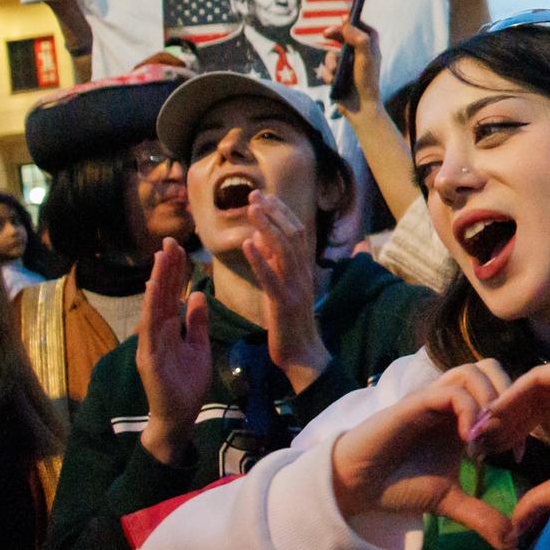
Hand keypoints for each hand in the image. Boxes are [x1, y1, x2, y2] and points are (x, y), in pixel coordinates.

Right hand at [135, 238, 209, 466]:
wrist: (179, 417)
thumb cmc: (186, 384)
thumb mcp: (198, 346)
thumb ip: (196, 322)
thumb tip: (198, 294)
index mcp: (167, 328)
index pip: (170, 294)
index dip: (173, 272)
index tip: (179, 248)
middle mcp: (155, 332)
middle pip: (160, 294)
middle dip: (165, 268)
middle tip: (170, 241)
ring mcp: (149, 344)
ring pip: (153, 306)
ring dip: (157, 281)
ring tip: (162, 257)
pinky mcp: (148, 358)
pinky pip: (149, 330)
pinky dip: (151, 309)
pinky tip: (154, 291)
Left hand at [240, 192, 329, 392]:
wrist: (302, 354)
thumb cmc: (290, 322)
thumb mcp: (283, 287)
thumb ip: (275, 263)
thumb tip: (260, 238)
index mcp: (303, 269)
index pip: (296, 231)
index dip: (280, 212)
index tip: (263, 196)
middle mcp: (303, 273)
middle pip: (292, 234)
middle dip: (273, 212)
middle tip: (254, 195)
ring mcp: (296, 287)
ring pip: (284, 250)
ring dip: (267, 227)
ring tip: (252, 209)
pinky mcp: (284, 303)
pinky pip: (271, 278)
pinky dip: (260, 259)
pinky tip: (247, 244)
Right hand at [320, 16, 382, 117]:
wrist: (360, 107)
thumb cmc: (367, 81)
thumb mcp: (366, 57)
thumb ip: (358, 38)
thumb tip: (345, 22)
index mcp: (370, 47)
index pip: (362, 28)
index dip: (352, 22)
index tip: (342, 18)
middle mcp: (360, 54)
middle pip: (344, 37)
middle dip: (334, 35)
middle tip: (325, 33)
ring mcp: (348, 64)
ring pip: (331, 54)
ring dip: (330, 62)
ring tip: (335, 71)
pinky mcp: (338, 75)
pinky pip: (327, 68)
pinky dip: (328, 73)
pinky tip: (333, 81)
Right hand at [330, 361, 516, 549]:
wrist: (360, 485)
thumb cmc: (401, 484)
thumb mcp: (451, 502)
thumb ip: (483, 518)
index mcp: (462, 417)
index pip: (502, 392)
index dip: (519, 418)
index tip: (517, 456)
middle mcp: (451, 402)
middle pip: (492, 368)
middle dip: (511, 396)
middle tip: (507, 436)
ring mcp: (434, 398)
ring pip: (473, 371)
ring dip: (489, 399)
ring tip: (488, 436)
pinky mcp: (416, 401)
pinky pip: (451, 392)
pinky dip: (468, 410)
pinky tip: (469, 442)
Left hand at [474, 360, 549, 537]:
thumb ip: (543, 497)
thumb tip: (517, 524)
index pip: (541, 413)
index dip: (514, 429)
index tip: (490, 449)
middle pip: (532, 399)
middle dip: (504, 418)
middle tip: (477, 437)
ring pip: (532, 387)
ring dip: (505, 405)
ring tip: (481, 426)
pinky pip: (539, 378)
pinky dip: (515, 393)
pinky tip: (496, 412)